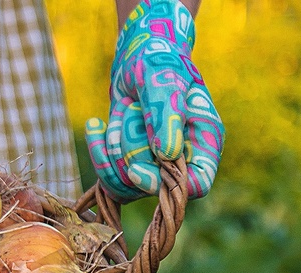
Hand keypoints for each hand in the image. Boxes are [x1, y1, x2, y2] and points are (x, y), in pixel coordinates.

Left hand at [85, 0, 223, 201]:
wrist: (138, 59)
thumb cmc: (159, 61)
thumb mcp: (163, 79)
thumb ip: (166, 113)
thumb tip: (168, 154)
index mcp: (204, 141)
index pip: (196, 184)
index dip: (165, 184)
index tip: (136, 169)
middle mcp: (182, 159)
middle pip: (151, 185)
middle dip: (130, 149)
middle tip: (131, 107)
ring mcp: (155, 164)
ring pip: (126, 184)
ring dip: (113, 148)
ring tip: (121, 109)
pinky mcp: (131, 164)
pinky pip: (109, 178)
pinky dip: (98, 152)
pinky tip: (95, 126)